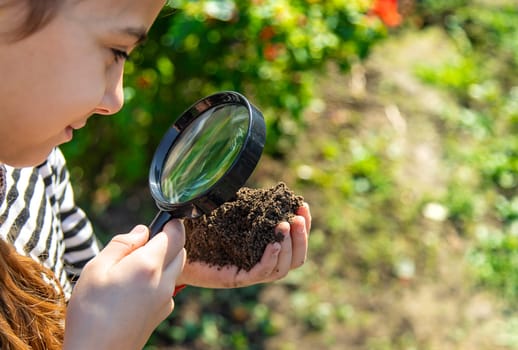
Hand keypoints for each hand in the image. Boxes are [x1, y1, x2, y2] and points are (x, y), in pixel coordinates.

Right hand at [64, 221, 185, 349]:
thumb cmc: (91, 311)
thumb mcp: (96, 268)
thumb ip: (122, 244)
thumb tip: (142, 231)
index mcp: (149, 265)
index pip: (175, 234)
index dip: (170, 224)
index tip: (161, 221)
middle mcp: (164, 281)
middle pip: (181, 251)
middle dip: (170, 240)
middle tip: (143, 244)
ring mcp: (166, 299)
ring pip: (176, 269)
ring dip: (165, 260)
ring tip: (135, 266)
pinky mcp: (163, 313)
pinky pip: (168, 287)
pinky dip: (160, 278)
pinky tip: (135, 287)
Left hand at [176, 203, 310, 287]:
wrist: (172, 249)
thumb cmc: (199, 231)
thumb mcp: (227, 212)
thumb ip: (244, 204)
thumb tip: (262, 187)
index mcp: (262, 248)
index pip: (293, 243)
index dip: (303, 227)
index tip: (303, 206)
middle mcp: (260, 263)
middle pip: (295, 258)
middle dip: (301, 236)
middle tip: (298, 216)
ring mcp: (249, 273)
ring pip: (283, 268)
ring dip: (289, 246)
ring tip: (285, 225)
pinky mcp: (236, 279)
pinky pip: (261, 273)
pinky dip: (271, 259)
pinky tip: (274, 244)